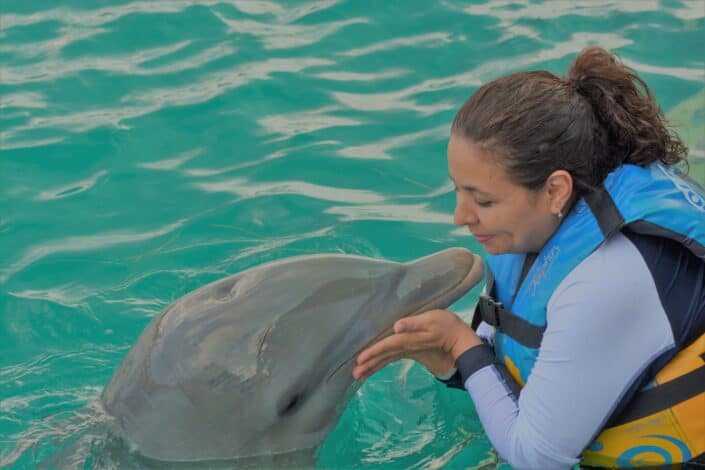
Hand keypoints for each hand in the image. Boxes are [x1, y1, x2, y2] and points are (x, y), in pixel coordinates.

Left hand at [352, 309, 482, 380]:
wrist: (459, 339)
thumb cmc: (446, 325)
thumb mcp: (431, 320)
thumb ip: (414, 323)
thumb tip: (396, 326)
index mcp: (408, 340)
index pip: (387, 346)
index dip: (373, 352)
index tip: (359, 360)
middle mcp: (406, 347)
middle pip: (384, 356)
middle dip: (369, 365)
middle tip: (354, 375)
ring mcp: (408, 351)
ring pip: (387, 359)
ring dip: (373, 366)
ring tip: (358, 375)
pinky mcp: (411, 351)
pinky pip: (392, 358)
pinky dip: (381, 362)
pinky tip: (373, 366)